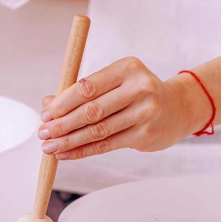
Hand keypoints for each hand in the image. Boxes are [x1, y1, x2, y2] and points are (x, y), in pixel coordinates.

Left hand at [38, 57, 211, 159]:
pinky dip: (83, 150)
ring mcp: (144, 112)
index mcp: (126, 68)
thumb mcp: (113, 83)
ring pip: (98, 130)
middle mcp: (139, 88)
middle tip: (43, 132)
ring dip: (69, 141)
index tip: (46, 114)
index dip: (63, 102)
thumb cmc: (136, 93)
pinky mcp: (145, 134)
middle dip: (62, 124)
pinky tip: (66, 154)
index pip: (87, 86)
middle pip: (91, 110)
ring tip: (49, 147)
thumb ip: (81, 91)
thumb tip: (47, 104)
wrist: (177, 108)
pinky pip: (106, 145)